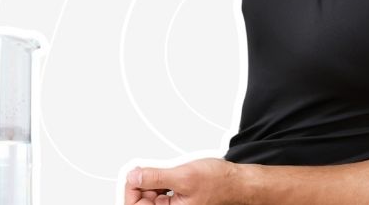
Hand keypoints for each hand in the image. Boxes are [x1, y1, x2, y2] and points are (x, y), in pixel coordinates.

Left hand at [123, 158, 243, 204]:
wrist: (236, 182)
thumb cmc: (219, 184)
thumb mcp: (184, 176)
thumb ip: (156, 177)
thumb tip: (134, 177)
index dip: (132, 189)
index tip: (134, 174)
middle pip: (141, 199)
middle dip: (143, 181)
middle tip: (148, 168)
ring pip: (150, 192)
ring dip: (153, 178)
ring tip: (167, 170)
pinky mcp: (177, 197)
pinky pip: (161, 188)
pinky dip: (162, 177)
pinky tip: (171, 172)